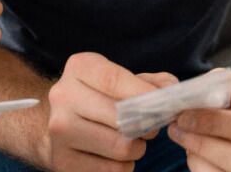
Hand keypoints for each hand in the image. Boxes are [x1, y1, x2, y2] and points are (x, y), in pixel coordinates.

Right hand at [47, 52, 178, 171]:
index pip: (116, 80)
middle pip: (122, 117)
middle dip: (146, 126)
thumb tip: (172, 93)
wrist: (58, 122)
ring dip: (136, 148)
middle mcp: (64, 96)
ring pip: (121, 147)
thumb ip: (151, 83)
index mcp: (79, 67)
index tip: (165, 106)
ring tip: (131, 141)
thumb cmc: (98, 97)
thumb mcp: (120, 79)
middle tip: (149, 127)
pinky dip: (123, 165)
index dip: (146, 95)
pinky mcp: (63, 160)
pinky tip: (114, 155)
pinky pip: (113, 170)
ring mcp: (59, 130)